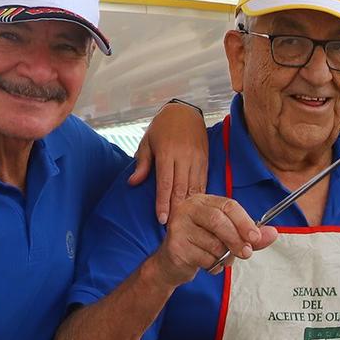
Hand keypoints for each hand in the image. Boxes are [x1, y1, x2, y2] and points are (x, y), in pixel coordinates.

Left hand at [126, 102, 207, 224]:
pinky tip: (197, 209)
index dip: (163, 203)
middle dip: (177, 210)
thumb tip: (133, 183)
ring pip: (194, 187)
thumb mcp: (147, 141)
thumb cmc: (162, 127)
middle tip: (173, 228)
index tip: (161, 219)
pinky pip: (203, 182)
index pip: (165, 183)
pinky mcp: (205, 160)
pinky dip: (200, 197)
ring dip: (190, 207)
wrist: (185, 111)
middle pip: (180, 189)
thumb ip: (142, 163)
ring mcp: (197, 159)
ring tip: (185, 223)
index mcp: (166, 153)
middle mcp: (183, 157)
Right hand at [153, 194, 278, 285]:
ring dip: (223, 257)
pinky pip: (204, 258)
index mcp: (202, 201)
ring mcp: (178, 226)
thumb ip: (249, 235)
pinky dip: (212, 266)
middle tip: (246, 253)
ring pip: (213, 243)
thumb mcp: (227, 237)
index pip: (228, 205)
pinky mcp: (175, 246)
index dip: (244, 222)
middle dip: (236, 239)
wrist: (171, 265)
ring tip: (218, 259)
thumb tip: (272, 234)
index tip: (256, 237)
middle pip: (219, 221)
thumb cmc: (201, 246)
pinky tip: (205, 264)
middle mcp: (188, 209)